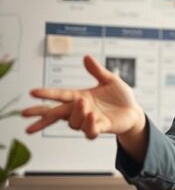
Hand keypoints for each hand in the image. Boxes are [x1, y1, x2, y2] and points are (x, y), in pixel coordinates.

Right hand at [22, 55, 144, 138]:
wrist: (134, 111)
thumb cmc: (120, 96)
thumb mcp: (110, 80)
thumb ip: (97, 71)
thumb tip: (86, 57)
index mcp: (80, 97)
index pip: (60, 96)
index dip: (47, 94)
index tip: (33, 92)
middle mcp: (81, 110)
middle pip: (55, 114)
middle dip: (40, 115)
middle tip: (25, 113)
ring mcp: (90, 121)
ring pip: (72, 123)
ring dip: (76, 113)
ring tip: (83, 102)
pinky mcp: (101, 128)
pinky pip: (90, 132)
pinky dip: (89, 125)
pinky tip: (92, 116)